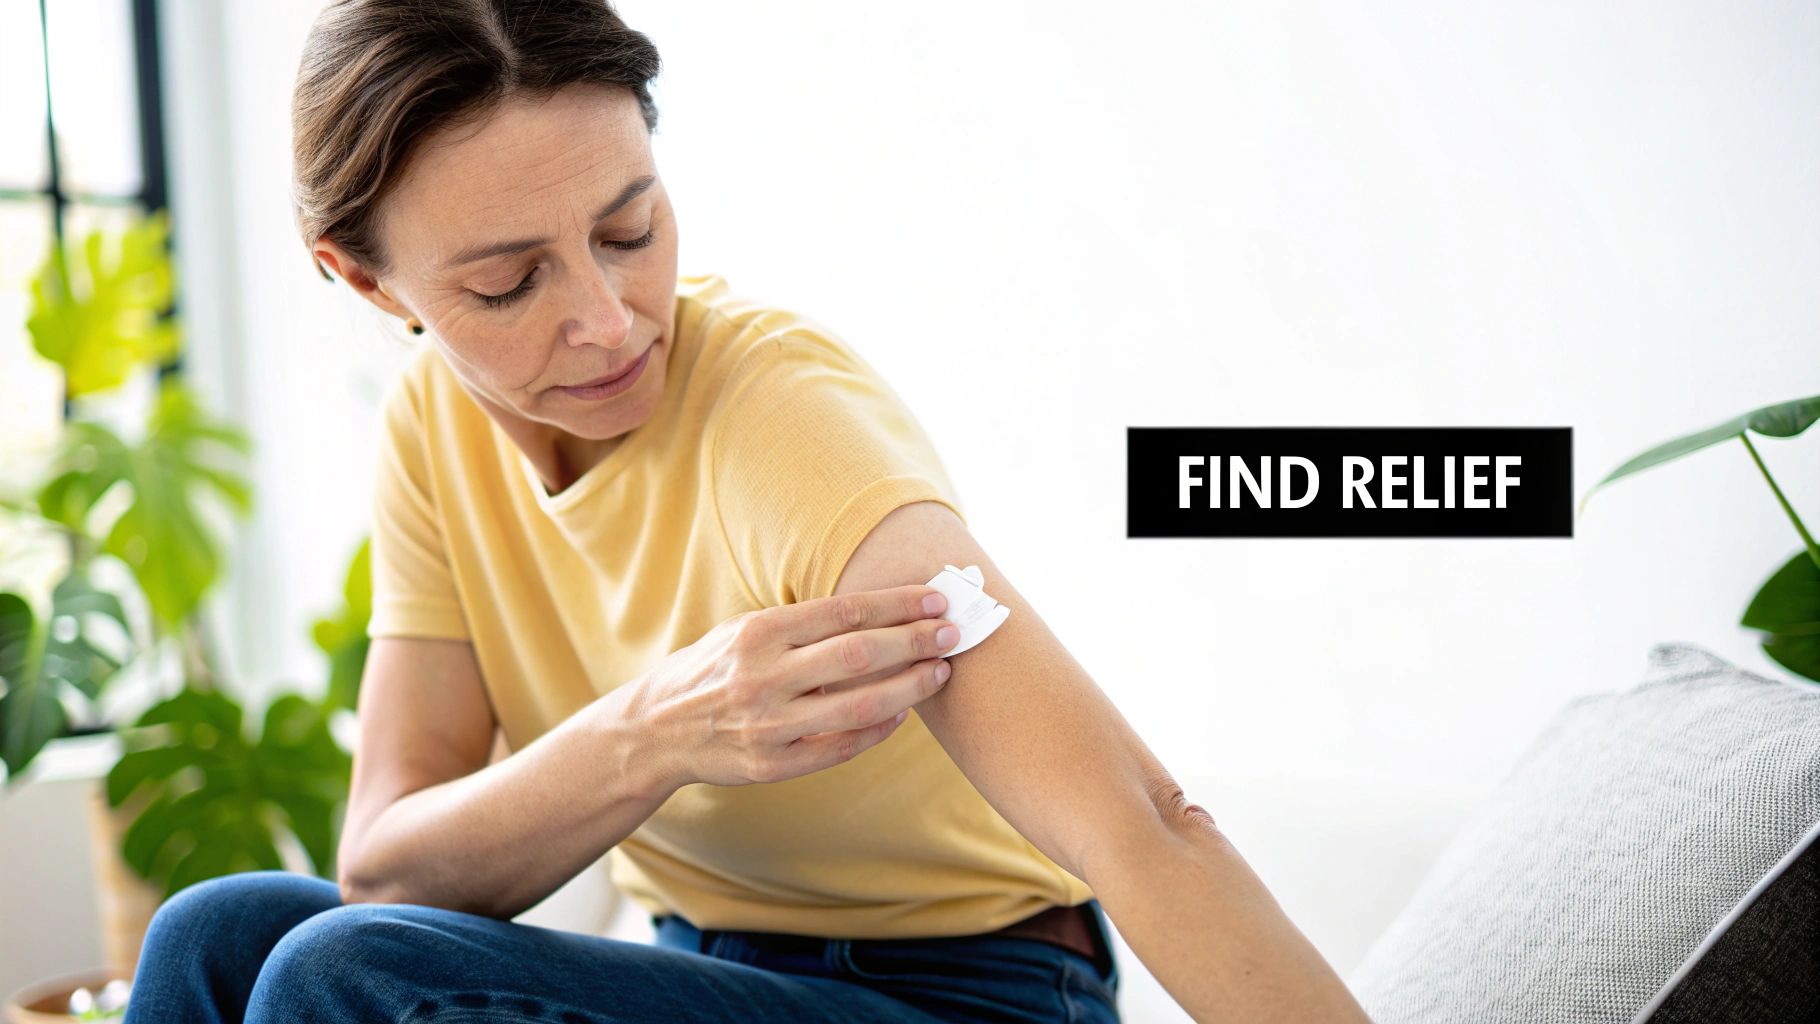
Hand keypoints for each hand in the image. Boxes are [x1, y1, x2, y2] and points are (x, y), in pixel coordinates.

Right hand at [634, 585, 959, 788]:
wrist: (657, 730)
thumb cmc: (712, 670)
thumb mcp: (743, 631)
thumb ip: (801, 624)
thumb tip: (877, 611)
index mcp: (757, 633)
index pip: (843, 612)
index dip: (896, 605)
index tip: (934, 600)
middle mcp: (763, 677)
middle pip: (858, 655)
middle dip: (914, 641)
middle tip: (953, 633)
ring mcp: (769, 725)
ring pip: (859, 704)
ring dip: (910, 687)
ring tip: (940, 672)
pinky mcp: (774, 765)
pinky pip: (842, 746)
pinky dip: (879, 728)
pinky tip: (903, 712)